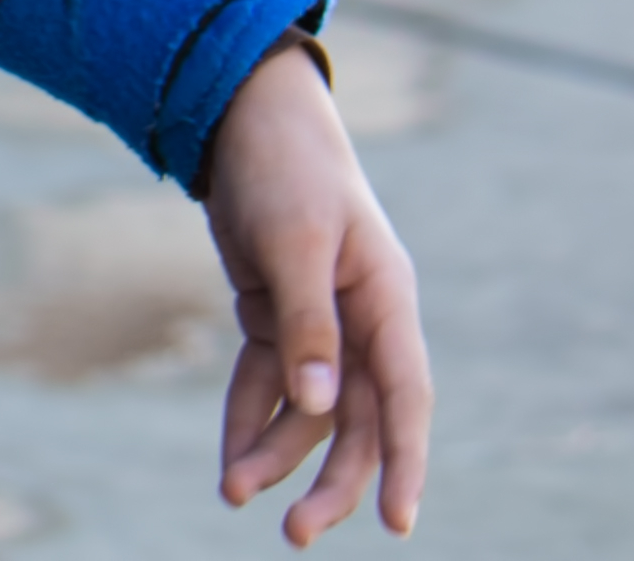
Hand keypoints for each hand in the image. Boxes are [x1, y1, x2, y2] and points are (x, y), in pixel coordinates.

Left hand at [203, 41, 428, 542]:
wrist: (244, 115)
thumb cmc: (284, 167)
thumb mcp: (294, 239)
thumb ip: (309, 323)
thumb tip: (319, 404)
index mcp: (387, 301)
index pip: (405, 399)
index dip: (404, 462)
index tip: (398, 522)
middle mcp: (361, 321)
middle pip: (356, 420)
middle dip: (330, 480)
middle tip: (296, 533)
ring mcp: (319, 321)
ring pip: (308, 410)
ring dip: (275, 452)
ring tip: (235, 495)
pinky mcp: (276, 316)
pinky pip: (267, 382)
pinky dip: (248, 417)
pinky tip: (228, 461)